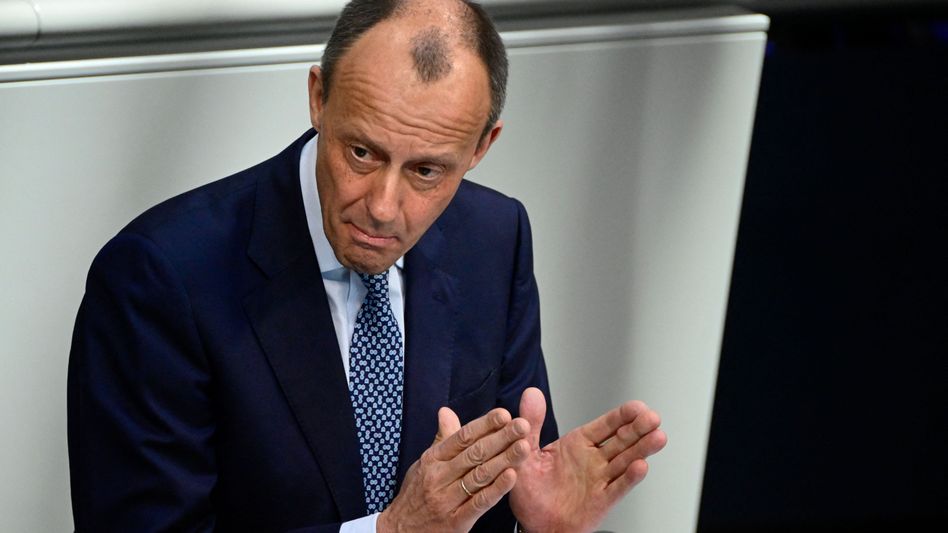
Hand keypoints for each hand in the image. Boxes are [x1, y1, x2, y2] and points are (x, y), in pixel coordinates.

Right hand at [377, 406, 531, 532]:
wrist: (398, 531)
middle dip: (501, 438)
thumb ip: (441, 439)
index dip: (484, 425)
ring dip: (504, 460)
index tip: (504, 414)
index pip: (462, 437)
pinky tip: (512, 477)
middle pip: (475, 453)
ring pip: (480, 476)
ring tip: (524, 446)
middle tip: (523, 425)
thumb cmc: (415, 494)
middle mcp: (439, 476)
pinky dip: (496, 489)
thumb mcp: (424, 464)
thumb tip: (446, 411)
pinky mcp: (455, 521)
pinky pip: (479, 503)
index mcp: (433, 459)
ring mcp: (447, 499)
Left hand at [510, 388, 667, 532]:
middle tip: (653, 417)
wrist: (534, 523)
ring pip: (626, 461)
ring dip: (642, 450)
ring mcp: (600, 480)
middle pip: (622, 440)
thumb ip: (531, 423)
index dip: (622, 416)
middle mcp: (593, 460)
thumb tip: (531, 393)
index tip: (637, 406)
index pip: (605, 426)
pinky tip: (641, 467)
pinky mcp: (601, 502)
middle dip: (638, 428)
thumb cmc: (531, 490)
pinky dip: (629, 479)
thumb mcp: (525, 452)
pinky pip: (617, 489)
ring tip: (658, 437)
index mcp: (578, 444)